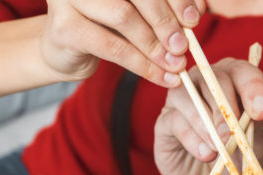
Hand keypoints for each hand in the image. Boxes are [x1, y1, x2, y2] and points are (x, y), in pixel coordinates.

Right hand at [41, 0, 205, 85]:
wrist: (66, 49)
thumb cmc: (108, 25)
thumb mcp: (139, 13)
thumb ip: (167, 9)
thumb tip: (198, 10)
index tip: (194, 19)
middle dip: (166, 21)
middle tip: (183, 47)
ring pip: (124, 17)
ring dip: (155, 46)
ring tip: (175, 65)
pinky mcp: (64, 27)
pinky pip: (112, 47)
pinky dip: (142, 65)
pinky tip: (160, 77)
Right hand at [154, 57, 262, 174]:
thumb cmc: (239, 152)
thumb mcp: (257, 137)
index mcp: (232, 77)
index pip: (242, 71)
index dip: (253, 87)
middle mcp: (204, 81)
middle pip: (212, 78)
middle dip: (225, 108)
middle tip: (233, 135)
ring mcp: (181, 99)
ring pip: (188, 97)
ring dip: (206, 125)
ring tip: (220, 148)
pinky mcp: (165, 121)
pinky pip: (175, 121)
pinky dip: (193, 139)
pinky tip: (206, 155)